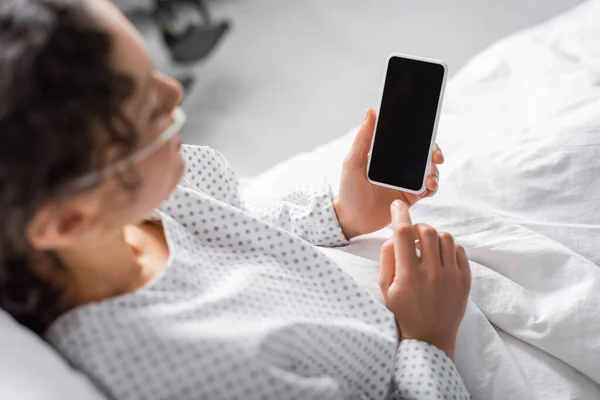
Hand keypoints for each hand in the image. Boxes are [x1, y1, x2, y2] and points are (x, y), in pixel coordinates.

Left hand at [333, 109, 443, 238]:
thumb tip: (370, 112)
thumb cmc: (349, 190)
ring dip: (434, 173)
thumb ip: (363, 138)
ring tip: (429, 181)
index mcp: (387, 154)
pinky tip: (427, 190)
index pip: (409, 140)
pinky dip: (432, 188)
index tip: (428, 137)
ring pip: (430, 171)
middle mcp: (400, 166)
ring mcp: (407, 181)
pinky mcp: (411, 197)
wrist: (352, 219)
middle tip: (436, 158)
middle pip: (425, 154)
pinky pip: (428, 190)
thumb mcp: (353, 162)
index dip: (422, 136)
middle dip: (435, 153)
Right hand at [379, 200, 470, 359]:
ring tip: (427, 248)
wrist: (429, 340)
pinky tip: (440, 258)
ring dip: (433, 237)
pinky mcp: (465, 281)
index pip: (404, 233)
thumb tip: (394, 236)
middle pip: (427, 231)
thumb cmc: (402, 314)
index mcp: (408, 275)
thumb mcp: (385, 289)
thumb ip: (387, 259)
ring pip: (445, 238)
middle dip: (417, 227)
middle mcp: (432, 273)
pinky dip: (448, 248)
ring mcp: (452, 277)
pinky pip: (459, 251)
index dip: (399, 214)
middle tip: (412, 236)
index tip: (397, 205)